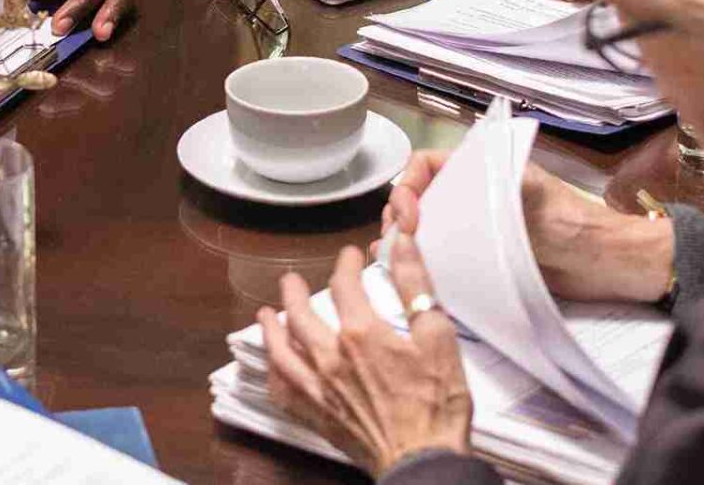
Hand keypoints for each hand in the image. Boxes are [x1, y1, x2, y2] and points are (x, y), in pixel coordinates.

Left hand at [258, 239, 471, 476]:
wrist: (423, 459)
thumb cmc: (436, 403)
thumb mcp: (437, 335)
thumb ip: (416, 286)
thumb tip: (403, 245)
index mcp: (361, 334)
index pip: (344, 285)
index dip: (345, 265)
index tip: (350, 257)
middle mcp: (331, 358)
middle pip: (299, 315)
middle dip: (293, 292)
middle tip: (291, 281)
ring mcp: (320, 389)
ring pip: (281, 352)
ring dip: (271, 330)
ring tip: (266, 315)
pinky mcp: (318, 416)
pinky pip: (283, 393)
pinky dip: (273, 376)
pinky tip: (273, 367)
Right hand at [383, 148, 671, 303]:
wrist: (605, 263)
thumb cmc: (573, 223)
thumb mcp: (532, 194)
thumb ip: (492, 184)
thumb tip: (445, 183)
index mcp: (482, 169)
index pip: (426, 165)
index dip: (407, 185)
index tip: (408, 215)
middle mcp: (473, 196)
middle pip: (420, 197)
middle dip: (400, 215)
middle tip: (396, 242)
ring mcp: (476, 228)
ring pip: (427, 228)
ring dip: (406, 240)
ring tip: (392, 259)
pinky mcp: (482, 259)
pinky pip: (443, 256)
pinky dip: (423, 262)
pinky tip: (411, 274)